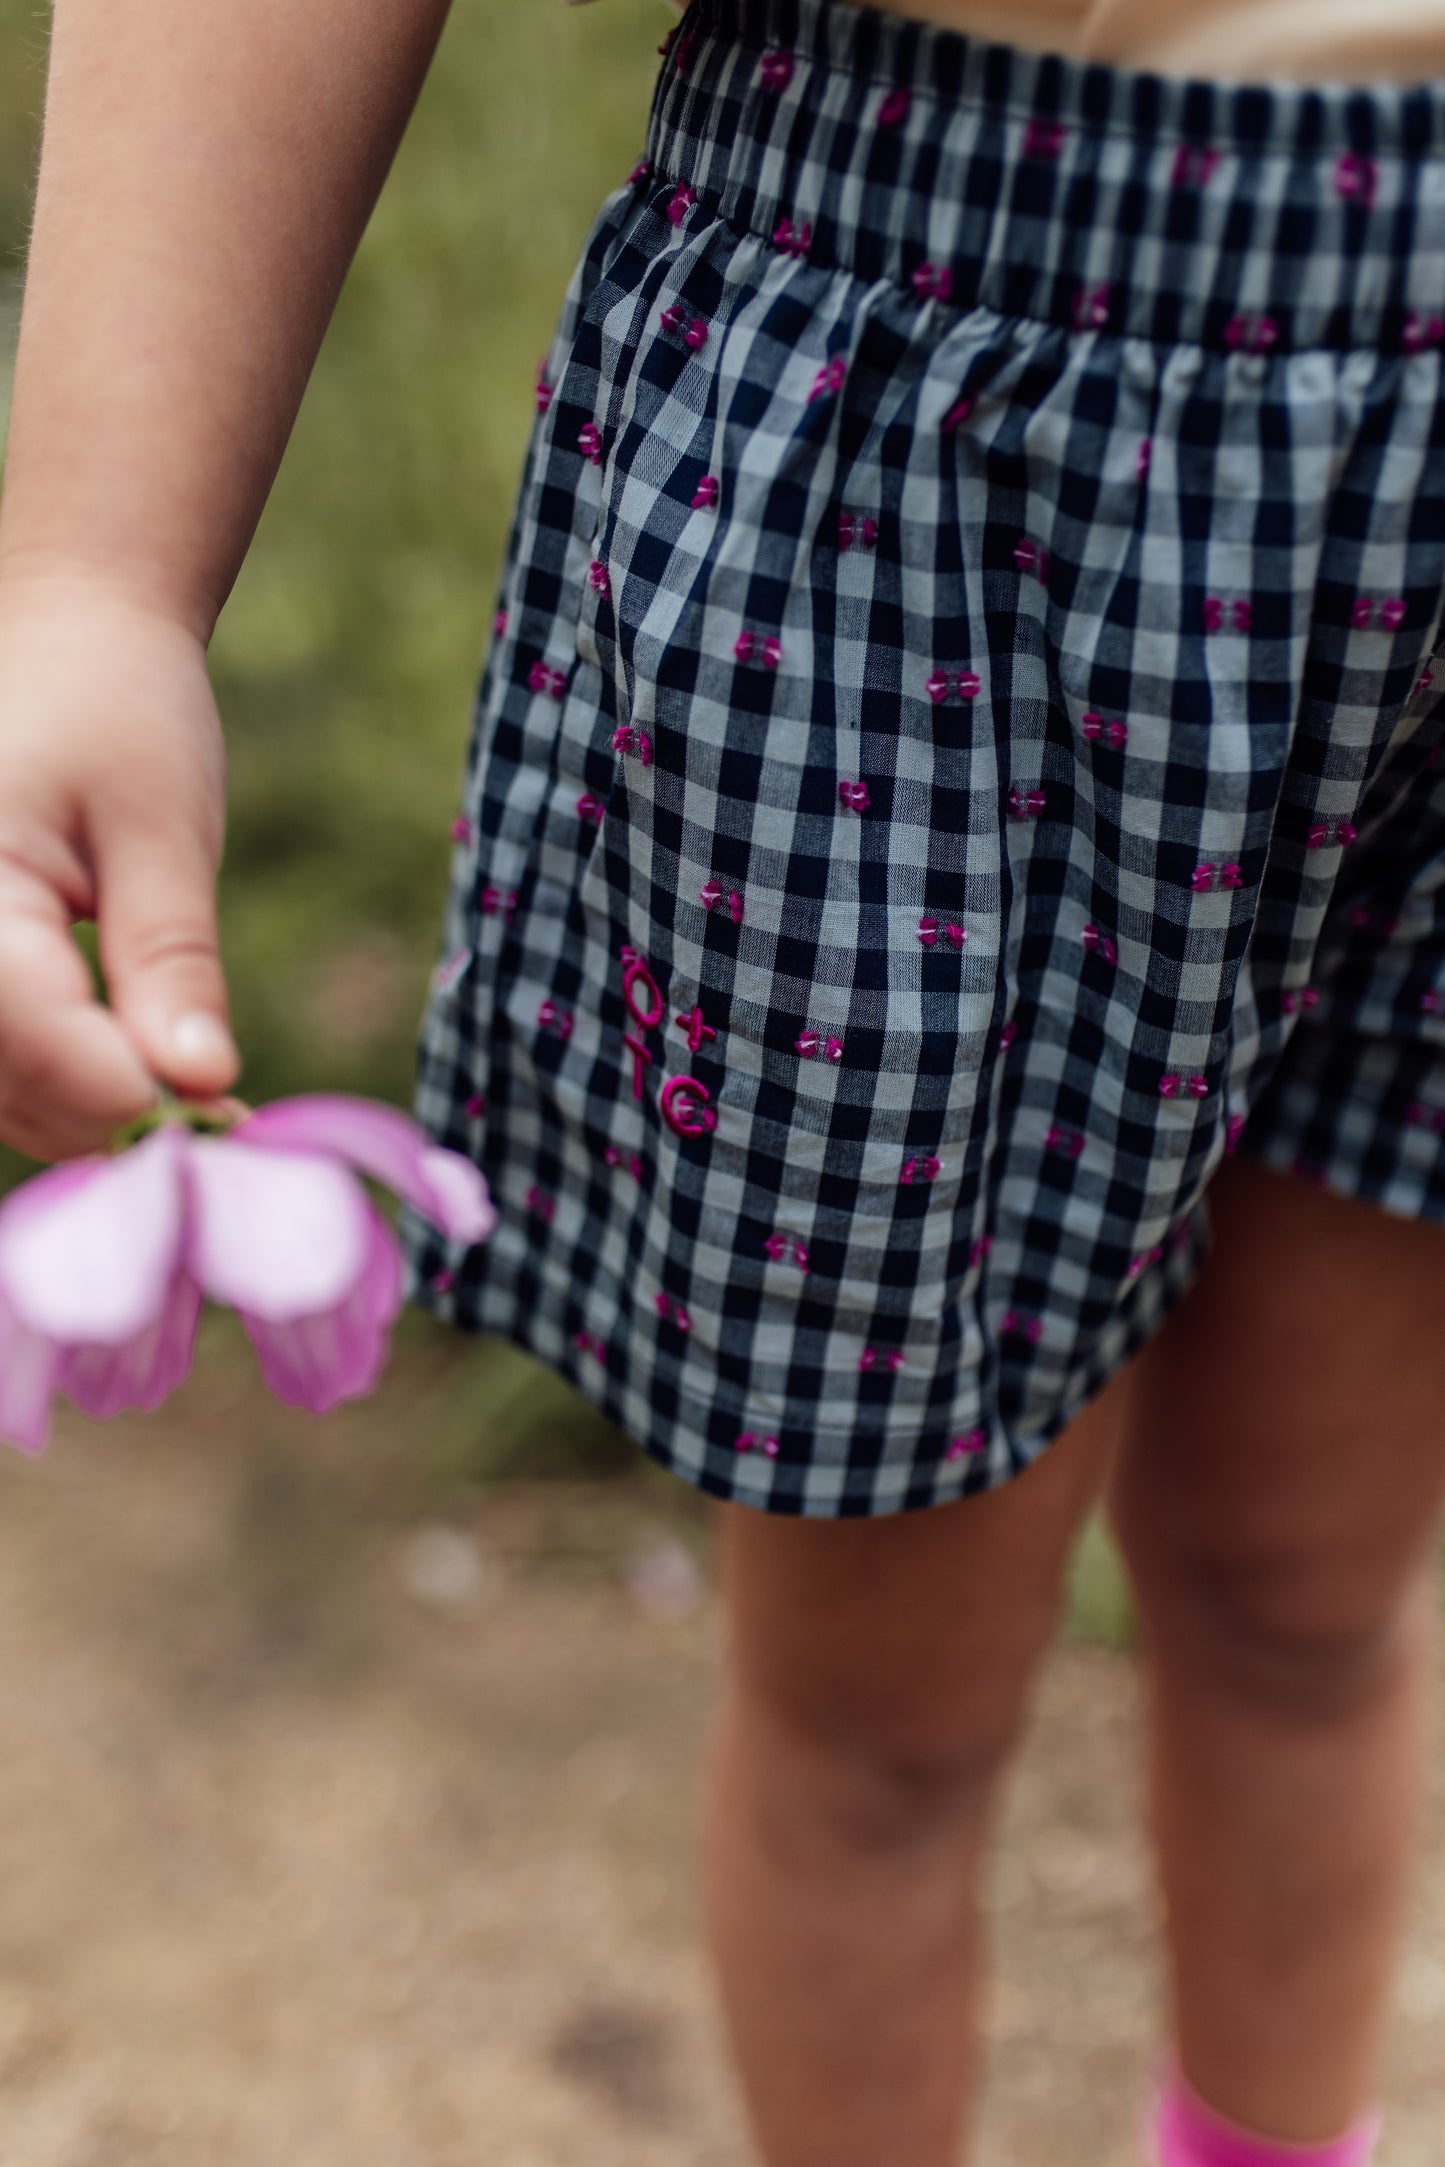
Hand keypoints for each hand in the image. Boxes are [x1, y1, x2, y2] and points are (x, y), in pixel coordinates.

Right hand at [0, 569, 239, 1161]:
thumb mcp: (162, 828)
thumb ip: (171, 961)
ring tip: (198, 1104)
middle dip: (113, 1115)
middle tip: (226, 1122)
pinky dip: (71, 1090)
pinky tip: (145, 1078)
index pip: (28, 1027)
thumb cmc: (120, 712)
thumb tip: (200, 1083)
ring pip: (0, 1094)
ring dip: (92, 1115)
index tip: (218, 1112)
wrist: (69, 639)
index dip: (121, 1089)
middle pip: (8, 1079)